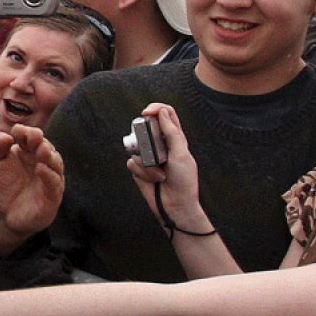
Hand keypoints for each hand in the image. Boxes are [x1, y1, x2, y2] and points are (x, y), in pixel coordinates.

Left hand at [0, 124, 63, 255]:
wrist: (3, 213)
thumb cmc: (0, 184)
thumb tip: (5, 135)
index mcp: (27, 150)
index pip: (31, 136)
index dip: (26, 132)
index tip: (17, 130)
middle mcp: (41, 161)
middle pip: (46, 146)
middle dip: (40, 140)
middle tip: (34, 137)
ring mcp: (49, 177)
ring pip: (55, 163)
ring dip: (49, 155)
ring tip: (41, 150)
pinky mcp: (52, 195)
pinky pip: (55, 184)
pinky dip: (50, 175)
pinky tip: (41, 168)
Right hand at [127, 104, 206, 231]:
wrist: (175, 206)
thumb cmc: (184, 181)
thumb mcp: (181, 153)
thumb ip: (171, 132)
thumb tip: (162, 112)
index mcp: (175, 138)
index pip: (166, 114)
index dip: (156, 109)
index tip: (146, 112)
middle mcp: (160, 145)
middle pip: (146, 128)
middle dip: (147, 139)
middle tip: (153, 150)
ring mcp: (148, 157)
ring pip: (136, 147)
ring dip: (148, 163)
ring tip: (160, 174)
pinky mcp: (139, 169)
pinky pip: (132, 162)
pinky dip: (142, 172)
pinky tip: (153, 180)